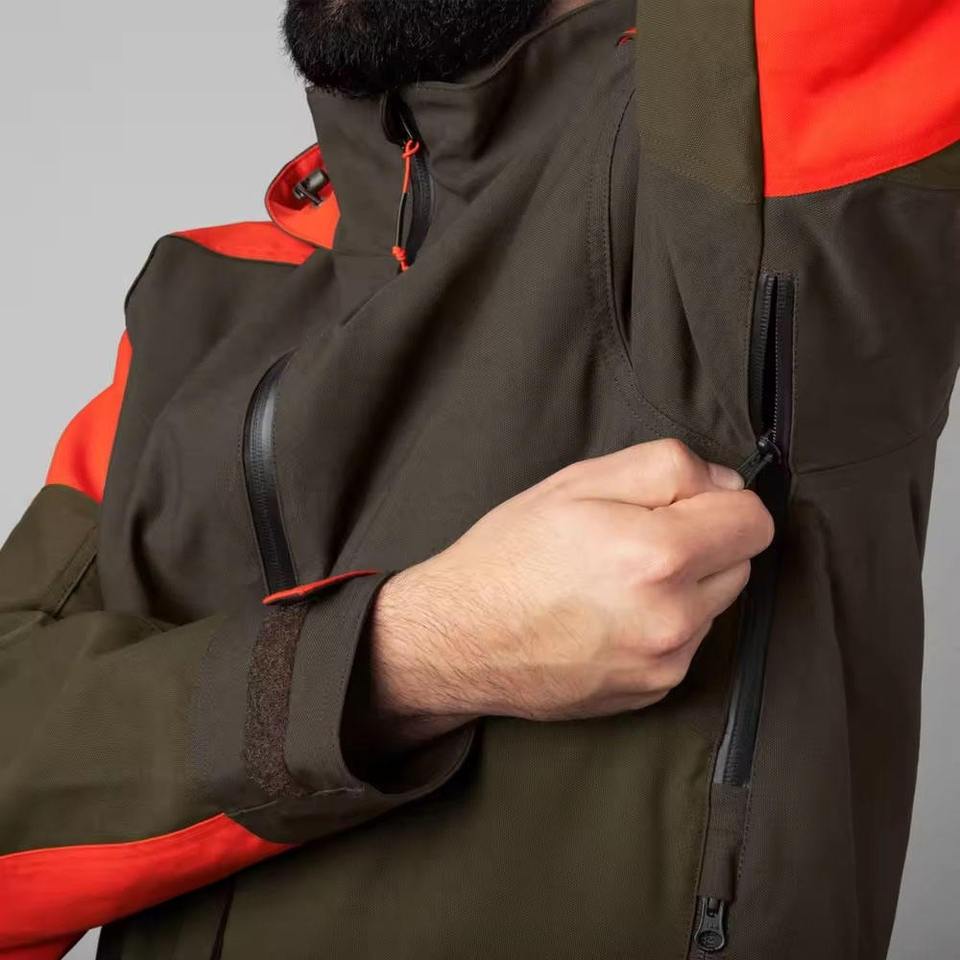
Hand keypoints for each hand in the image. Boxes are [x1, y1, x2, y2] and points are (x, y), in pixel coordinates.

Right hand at [365, 440, 773, 745]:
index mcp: (658, 555)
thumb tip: (725, 484)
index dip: (722, 500)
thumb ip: (665, 468)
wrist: (459, 638)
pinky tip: (610, 616)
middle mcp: (673, 618)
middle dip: (703, 542)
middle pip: (741, 564)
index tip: (684, 502)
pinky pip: (687, 643)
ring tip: (616, 581)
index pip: (754, 522)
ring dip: (685, 586)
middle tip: (635, 537)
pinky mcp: (653, 691)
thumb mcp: (577, 482)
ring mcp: (665, 662)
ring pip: (714, 605)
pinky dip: (664, 624)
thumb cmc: (509, 554)